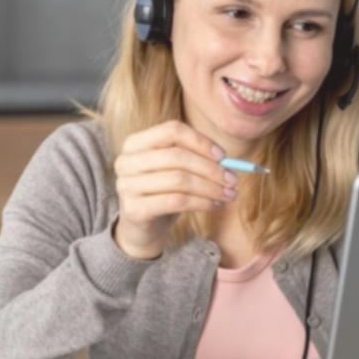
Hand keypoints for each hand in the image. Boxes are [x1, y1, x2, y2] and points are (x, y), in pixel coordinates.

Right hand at [112, 120, 237, 259]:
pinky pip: (176, 201)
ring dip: (210, 188)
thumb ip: (196, 158)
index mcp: (135, 142)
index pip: (171, 130)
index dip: (200, 141)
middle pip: (176, 156)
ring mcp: (126, 185)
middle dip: (210, 169)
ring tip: (228, 194)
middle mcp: (126, 161)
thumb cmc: (163, 192)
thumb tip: (227, 161)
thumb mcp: (175, 169)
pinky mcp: (134, 209)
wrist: (142, 228)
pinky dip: (201, 203)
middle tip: (233, 180)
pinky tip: (215, 205)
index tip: (223, 156)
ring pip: (179, 180)